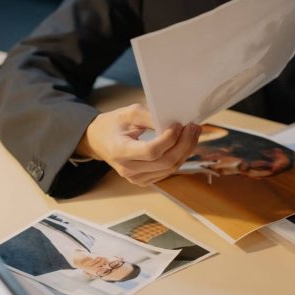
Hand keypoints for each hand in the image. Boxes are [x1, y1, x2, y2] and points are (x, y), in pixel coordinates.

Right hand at [76, 103, 200, 186]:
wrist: (100, 141)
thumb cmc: (114, 124)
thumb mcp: (128, 113)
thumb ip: (150, 116)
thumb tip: (173, 122)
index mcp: (120, 151)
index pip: (151, 151)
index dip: (169, 139)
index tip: (178, 125)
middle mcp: (128, 169)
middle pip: (165, 162)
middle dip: (184, 144)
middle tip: (193, 127)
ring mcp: (136, 178)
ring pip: (170, 169)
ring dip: (186, 151)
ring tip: (192, 133)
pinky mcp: (144, 181)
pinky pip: (168, 171)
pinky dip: (179, 157)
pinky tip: (184, 144)